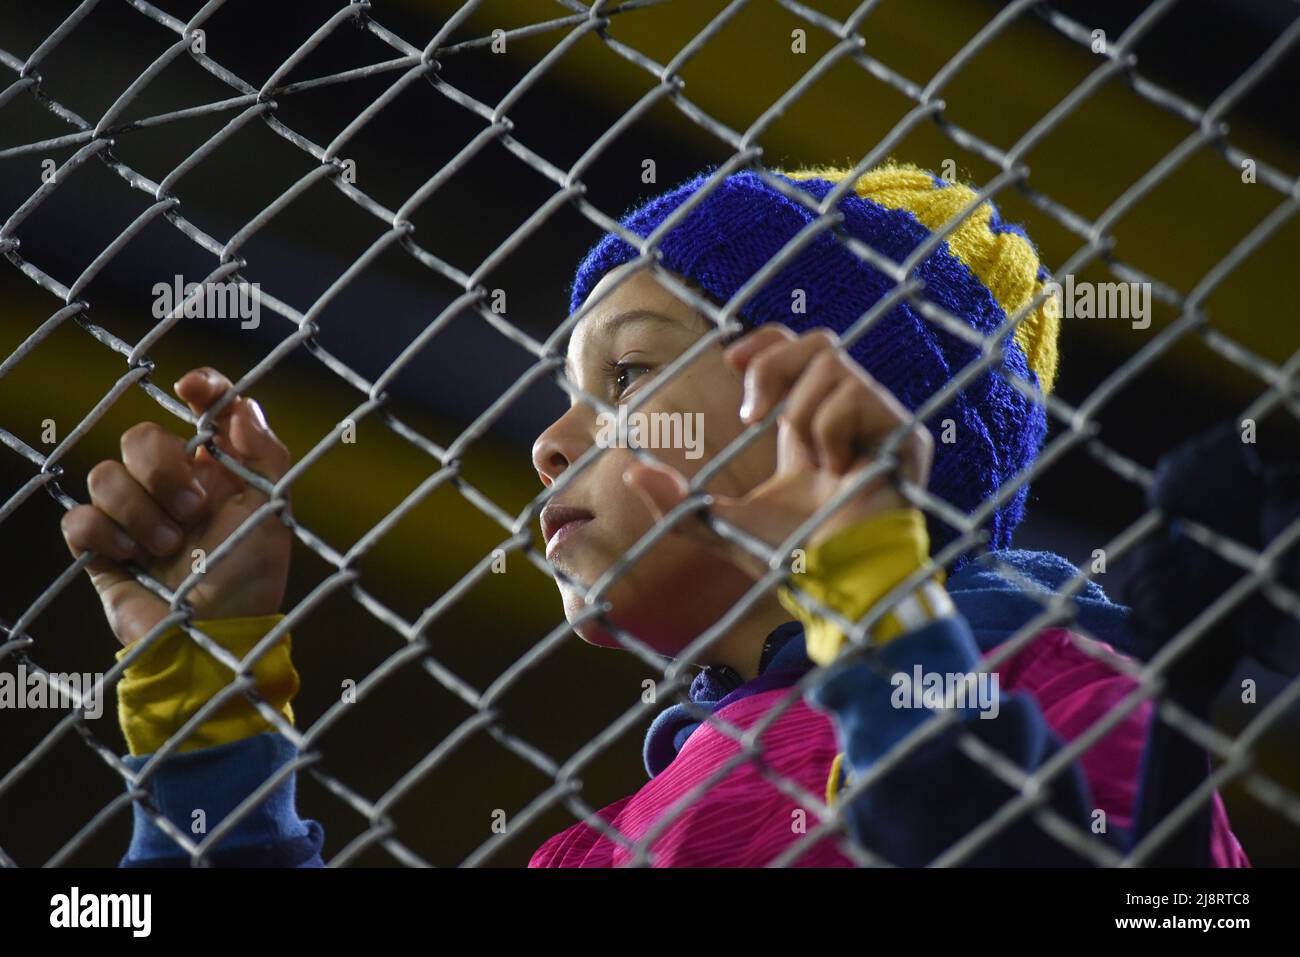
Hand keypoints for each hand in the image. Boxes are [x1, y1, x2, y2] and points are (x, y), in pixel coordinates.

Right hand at [60, 367, 293, 647]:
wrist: (213, 638)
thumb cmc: (251, 579)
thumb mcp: (274, 514)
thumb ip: (265, 453)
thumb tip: (240, 403)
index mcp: (217, 472)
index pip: (204, 410)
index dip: (199, 388)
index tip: (190, 387)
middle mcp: (173, 486)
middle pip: (141, 437)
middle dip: (163, 470)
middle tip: (192, 510)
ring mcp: (134, 514)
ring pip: (106, 474)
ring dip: (140, 512)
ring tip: (168, 549)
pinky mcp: (101, 546)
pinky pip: (79, 517)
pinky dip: (105, 534)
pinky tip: (132, 557)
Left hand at [623, 326, 932, 577]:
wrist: (838, 583)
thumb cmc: (793, 560)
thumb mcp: (722, 525)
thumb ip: (679, 503)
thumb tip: (631, 472)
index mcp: (811, 427)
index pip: (799, 352)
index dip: (768, 342)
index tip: (730, 359)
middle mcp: (849, 416)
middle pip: (819, 342)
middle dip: (774, 366)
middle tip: (752, 415)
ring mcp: (881, 423)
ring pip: (833, 368)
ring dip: (804, 415)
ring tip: (814, 463)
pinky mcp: (906, 435)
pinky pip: (856, 397)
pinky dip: (833, 430)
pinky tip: (842, 470)